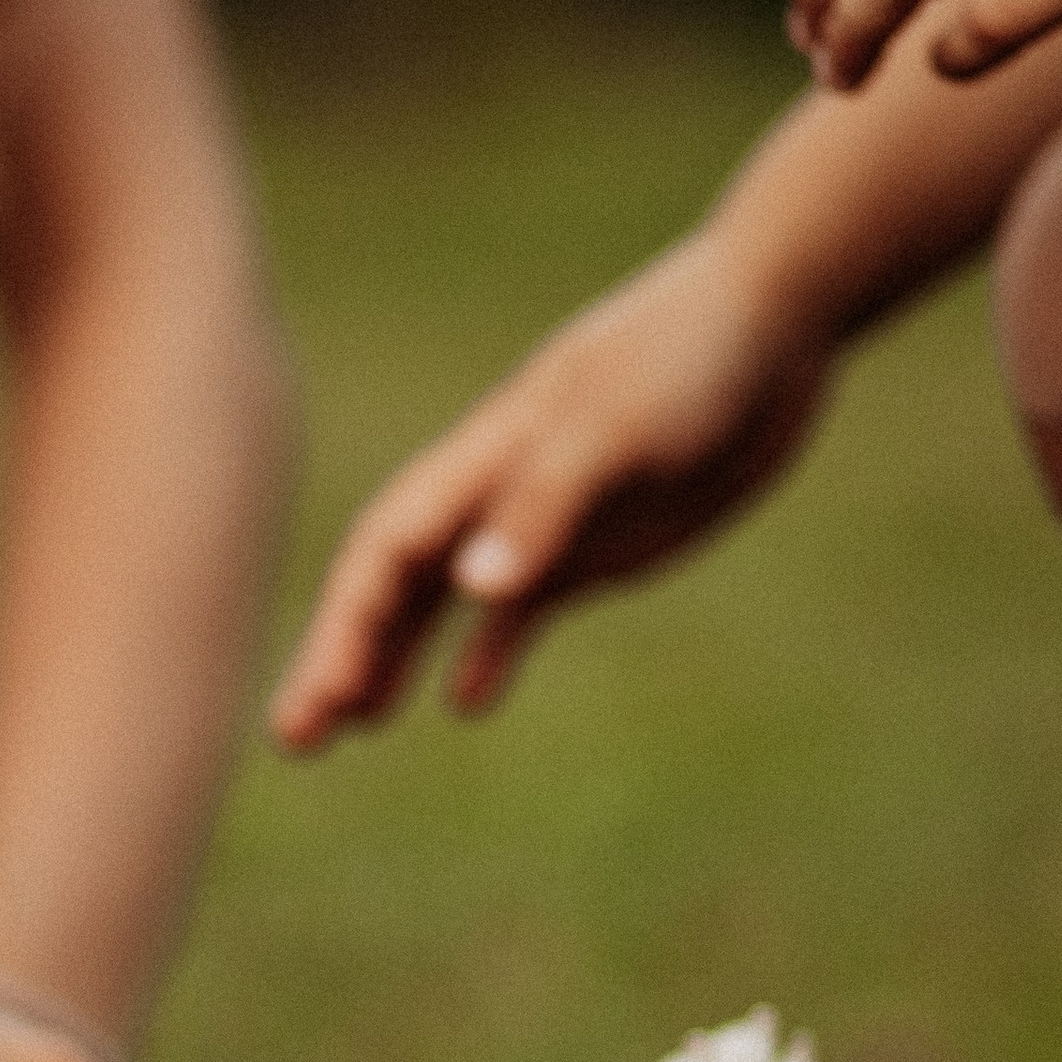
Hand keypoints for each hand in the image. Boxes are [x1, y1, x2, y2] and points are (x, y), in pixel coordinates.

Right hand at [270, 235, 830, 750]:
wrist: (767, 322)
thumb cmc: (686, 359)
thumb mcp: (617, 430)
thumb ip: (544, 506)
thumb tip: (469, 588)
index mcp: (484, 462)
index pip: (388, 552)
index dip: (346, 626)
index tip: (323, 699)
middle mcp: (495, 496)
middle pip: (395, 585)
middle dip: (339, 656)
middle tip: (293, 739)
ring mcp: (543, 522)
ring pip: (442, 601)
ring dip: (393, 658)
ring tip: (351, 727)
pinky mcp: (597, 542)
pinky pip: (522, 610)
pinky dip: (488, 653)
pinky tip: (465, 705)